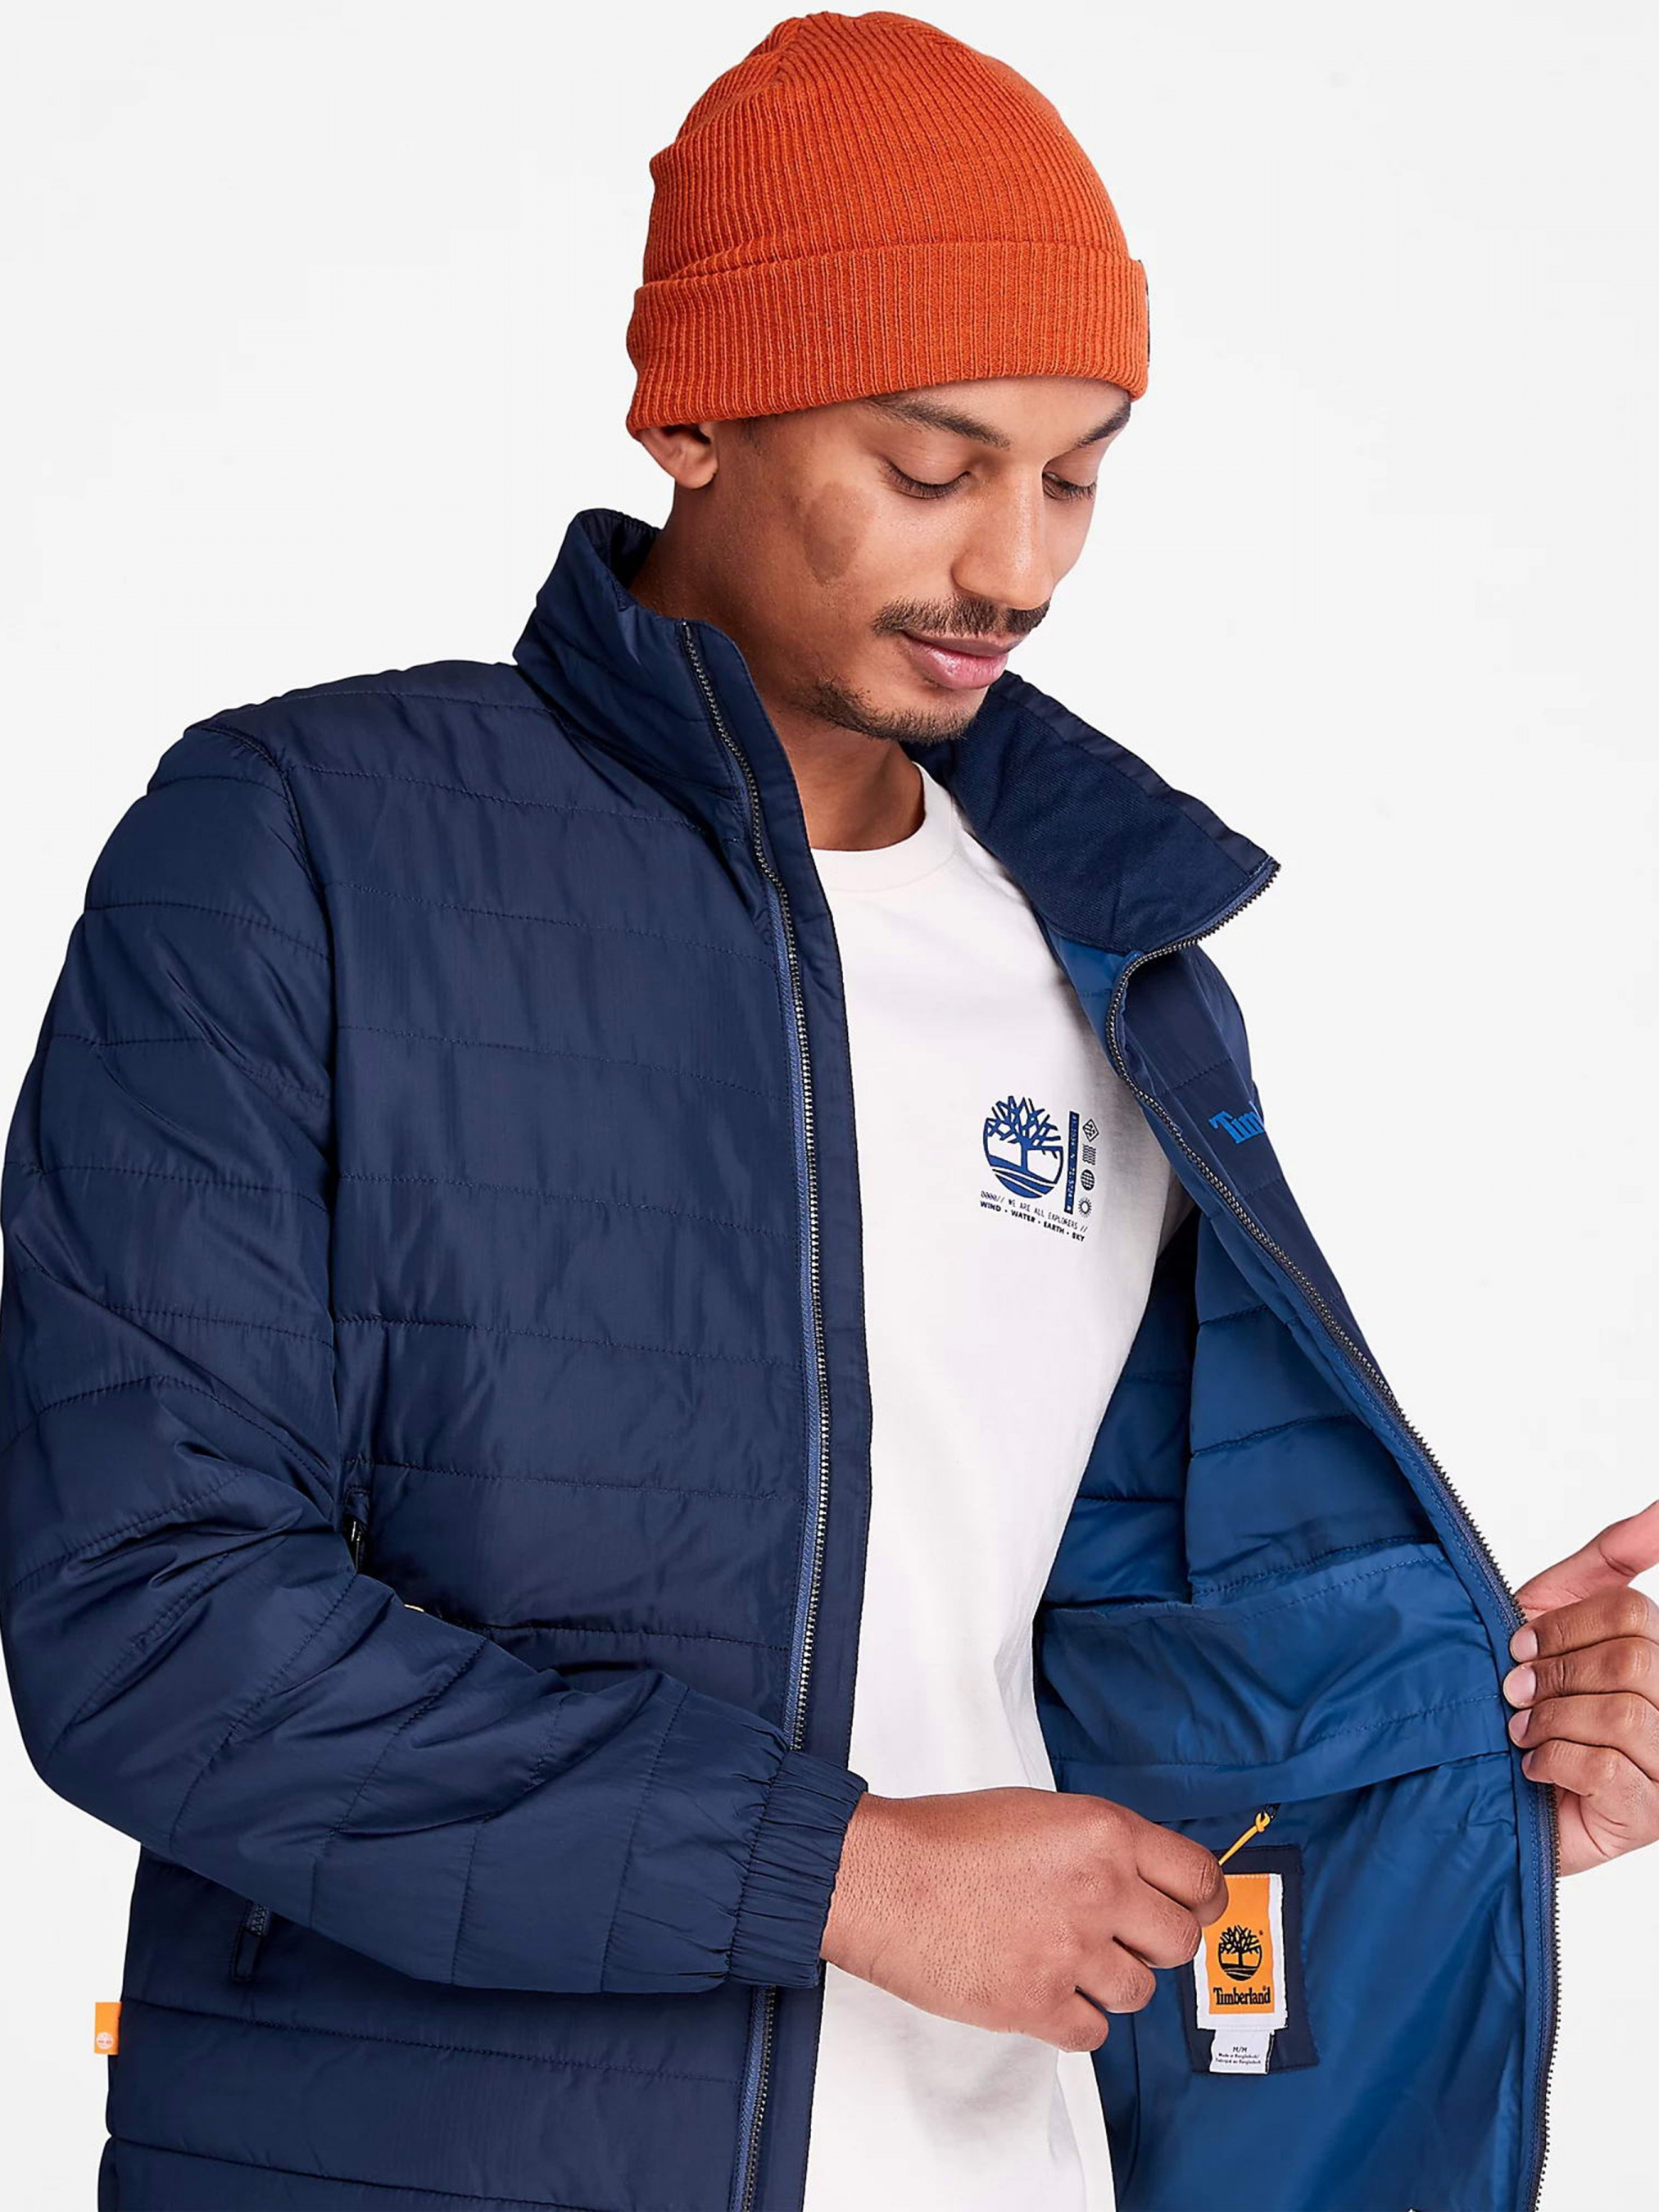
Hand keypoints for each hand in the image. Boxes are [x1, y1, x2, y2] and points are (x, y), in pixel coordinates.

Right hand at [819, 1785, 1227, 2050]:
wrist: (880, 1878)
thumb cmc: (944, 1839)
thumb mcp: (1039, 1811)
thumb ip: (1099, 1844)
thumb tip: (1141, 1877)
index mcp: (1103, 1833)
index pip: (1200, 1877)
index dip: (1203, 1900)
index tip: (1195, 1910)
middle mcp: (1099, 1889)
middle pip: (1180, 1942)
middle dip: (1155, 1944)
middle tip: (1120, 1938)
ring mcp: (1071, 1950)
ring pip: (1138, 1993)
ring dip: (1108, 1983)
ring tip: (1062, 1958)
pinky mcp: (1039, 2002)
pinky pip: (1092, 2033)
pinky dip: (1072, 2019)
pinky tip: (1042, 1989)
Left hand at [1502, 1497, 1658, 1873]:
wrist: (1477, 1776)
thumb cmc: (1523, 1693)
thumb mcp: (1558, 1608)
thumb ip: (1614, 1557)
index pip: (1635, 1614)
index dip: (1564, 1625)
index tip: (1520, 1643)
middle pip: (1633, 1661)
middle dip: (1553, 1672)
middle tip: (1514, 1692)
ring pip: (1623, 1715)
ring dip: (1548, 1719)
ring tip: (1521, 1730)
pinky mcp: (1648, 1817)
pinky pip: (1607, 1767)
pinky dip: (1552, 1759)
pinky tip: (1534, 1767)